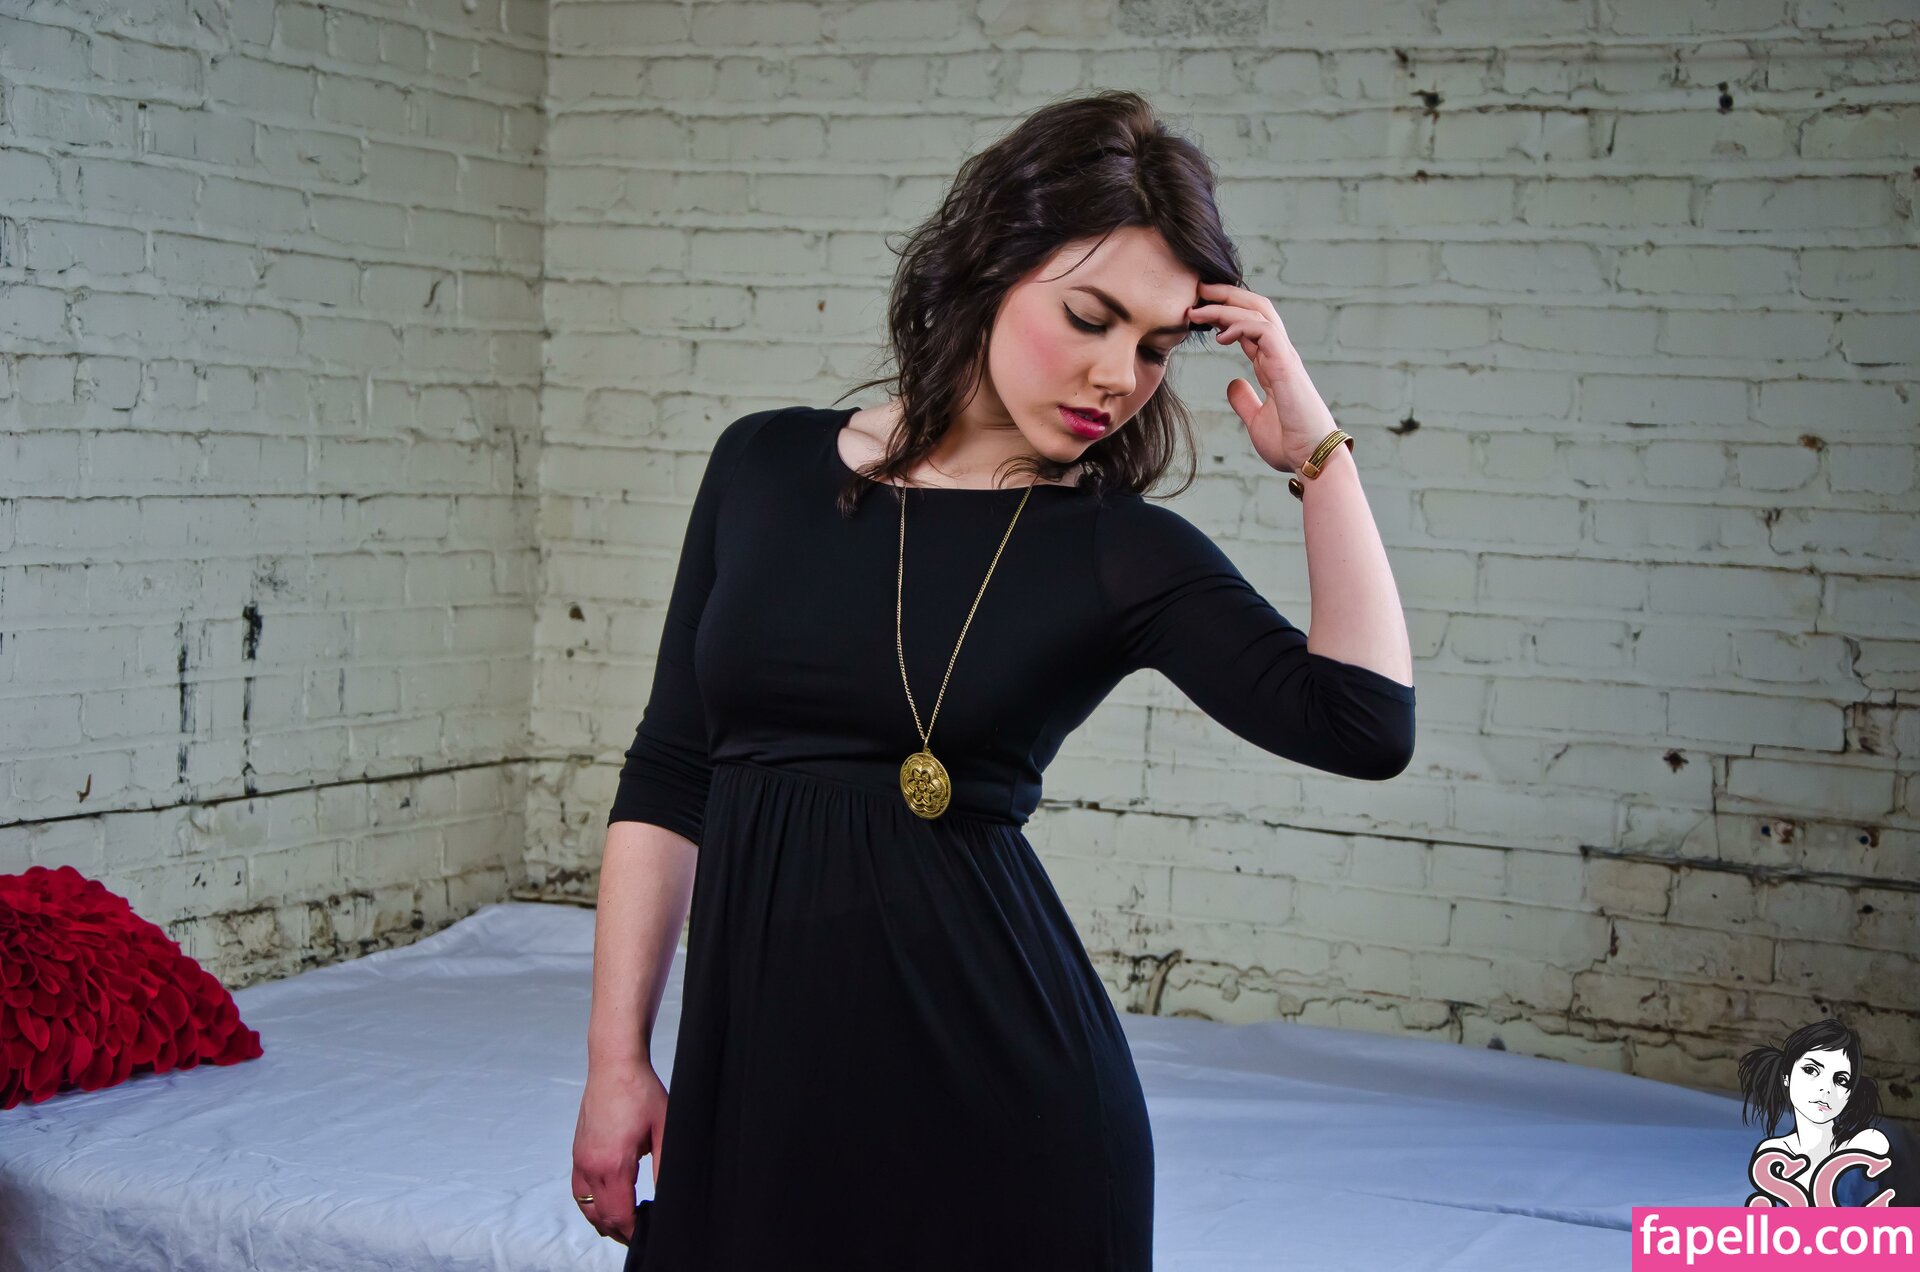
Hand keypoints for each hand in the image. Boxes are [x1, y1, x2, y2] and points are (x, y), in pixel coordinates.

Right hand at [571, 1060, 669, 1245]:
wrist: (613, 1064)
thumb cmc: (641, 1092)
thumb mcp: (664, 1129)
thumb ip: (665, 1167)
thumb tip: (669, 1195)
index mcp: (612, 1164)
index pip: (619, 1215)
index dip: (634, 1231)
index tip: (649, 1235)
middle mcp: (590, 1165)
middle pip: (601, 1217)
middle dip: (621, 1231)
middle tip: (642, 1233)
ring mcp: (580, 1159)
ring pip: (586, 1207)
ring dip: (604, 1220)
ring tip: (626, 1225)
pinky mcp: (577, 1152)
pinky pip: (579, 1190)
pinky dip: (591, 1204)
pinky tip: (607, 1204)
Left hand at [1187, 281, 1340, 473]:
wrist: (1312, 460)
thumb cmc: (1290, 444)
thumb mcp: (1257, 420)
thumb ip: (1245, 400)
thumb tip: (1232, 385)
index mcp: (1273, 365)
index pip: (1250, 327)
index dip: (1226, 315)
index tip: (1199, 312)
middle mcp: (1280, 355)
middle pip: (1256, 309)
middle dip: (1226, 296)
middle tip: (1197, 291)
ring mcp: (1285, 358)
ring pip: (1259, 314)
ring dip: (1226, 306)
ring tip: (1198, 309)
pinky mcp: (1286, 366)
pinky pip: (1264, 331)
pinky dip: (1240, 326)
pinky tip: (1220, 335)